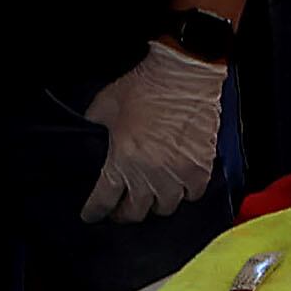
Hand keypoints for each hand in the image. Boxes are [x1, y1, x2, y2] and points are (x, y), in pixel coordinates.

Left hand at [79, 42, 225, 221]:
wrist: (183, 75)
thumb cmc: (146, 86)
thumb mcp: (104, 105)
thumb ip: (94, 127)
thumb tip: (89, 137)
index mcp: (122, 160)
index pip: (103, 200)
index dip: (95, 212)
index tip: (92, 216)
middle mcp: (149, 173)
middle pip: (135, 213)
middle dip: (124, 213)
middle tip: (122, 208)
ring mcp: (177, 173)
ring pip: (164, 208)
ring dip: (155, 203)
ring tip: (152, 196)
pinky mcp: (200, 168)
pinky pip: (192, 195)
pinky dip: (184, 193)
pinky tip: (178, 185)